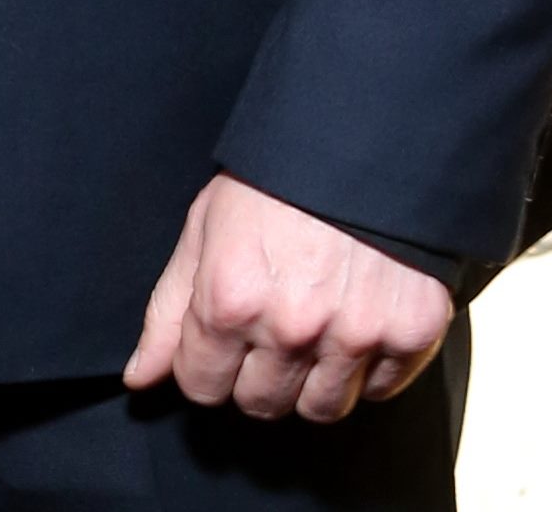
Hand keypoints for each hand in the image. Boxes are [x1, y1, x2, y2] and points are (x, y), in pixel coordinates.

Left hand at [123, 174, 451, 423]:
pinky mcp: (410, 335)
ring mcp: (355, 335)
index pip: (202, 387)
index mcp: (230, 300)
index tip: (220, 341)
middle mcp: (291, 328)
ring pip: (322, 409)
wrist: (362, 141)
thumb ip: (168, 312)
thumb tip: (140, 377)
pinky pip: (380, 390)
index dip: (205, 365)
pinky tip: (355, 324)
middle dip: (257, 375)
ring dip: (312, 381)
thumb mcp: (204, 229)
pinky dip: (367, 369)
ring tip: (314, 330)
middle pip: (261, 404)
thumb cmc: (274, 181)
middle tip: (269, 329)